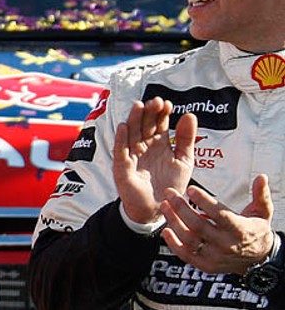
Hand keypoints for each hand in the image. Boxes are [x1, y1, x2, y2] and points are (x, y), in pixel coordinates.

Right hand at [112, 98, 194, 227]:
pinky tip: (124, 127)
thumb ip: (186, 138)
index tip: (168, 104)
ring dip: (134, 120)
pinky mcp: (123, 168)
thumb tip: (189, 115)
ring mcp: (133, 156)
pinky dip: (121, 139)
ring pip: (131, 134)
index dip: (162, 113)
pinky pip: (120, 152)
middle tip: (155, 102)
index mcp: (159, 143)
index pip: (158, 123)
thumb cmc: (171, 185)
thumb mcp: (184, 159)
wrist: (161, 208)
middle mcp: (144, 147)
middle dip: (148, 113)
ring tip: (139, 106)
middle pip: (144, 125)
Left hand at [161, 176, 274, 274]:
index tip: (190, 189)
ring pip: (189, 239)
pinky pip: (185, 254)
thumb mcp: (263, 212)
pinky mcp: (205, 265)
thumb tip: (261, 177)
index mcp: (240, 230)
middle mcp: (226, 245)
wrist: (258, 258)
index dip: (204, 201)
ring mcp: (214, 256)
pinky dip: (173, 243)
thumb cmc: (256, 230)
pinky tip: (166, 230)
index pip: (219, 214)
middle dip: (181, 208)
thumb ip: (260, 195)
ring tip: (165, 206)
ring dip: (173, 222)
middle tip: (169, 193)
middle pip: (198, 225)